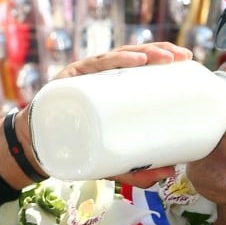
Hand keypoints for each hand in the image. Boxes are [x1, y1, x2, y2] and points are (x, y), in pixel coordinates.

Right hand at [0, 43, 193, 189]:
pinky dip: (117, 61)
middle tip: (182, 56)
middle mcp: (102, 75)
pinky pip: (96, 65)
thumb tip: (169, 173)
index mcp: (114, 85)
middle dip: (161, 50)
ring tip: (164, 57)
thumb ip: (137, 170)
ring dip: (144, 52)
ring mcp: (86, 75)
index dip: (164, 55)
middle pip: (136, 55)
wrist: (39, 149)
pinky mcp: (71, 79)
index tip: (187, 57)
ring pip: (119, 55)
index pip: (143, 63)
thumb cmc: (79, 147)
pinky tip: (136, 61)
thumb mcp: (112, 161)